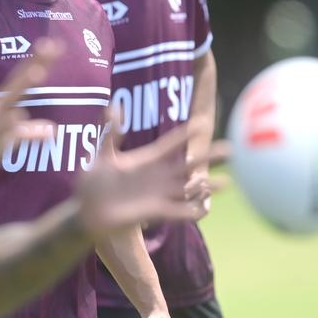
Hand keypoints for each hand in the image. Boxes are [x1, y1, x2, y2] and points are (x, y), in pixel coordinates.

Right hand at [0, 39, 61, 170]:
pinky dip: (13, 124)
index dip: (40, 61)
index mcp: (4, 102)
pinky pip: (6, 130)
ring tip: (38, 71)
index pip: (25, 78)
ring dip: (23, 86)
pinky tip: (24, 116)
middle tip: (51, 45)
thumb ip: (31, 132)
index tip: (56, 44)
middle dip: (36, 63)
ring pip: (11, 100)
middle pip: (21, 81)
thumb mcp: (12, 137)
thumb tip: (53, 130)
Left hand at [76, 121, 225, 239]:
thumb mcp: (102, 155)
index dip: (185, 134)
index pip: (171, 144)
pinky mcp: (153, 212)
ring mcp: (157, 195)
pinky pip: (177, 211)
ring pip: (187, 188)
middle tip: (231, 148)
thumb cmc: (93, 183)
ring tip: (224, 182)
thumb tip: (113, 104)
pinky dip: (191, 210)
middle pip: (188, 164)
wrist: (86, 211)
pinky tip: (205, 209)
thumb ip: (111, 133)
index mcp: (146, 160)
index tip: (202, 121)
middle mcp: (157, 177)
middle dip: (208, 157)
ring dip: (204, 186)